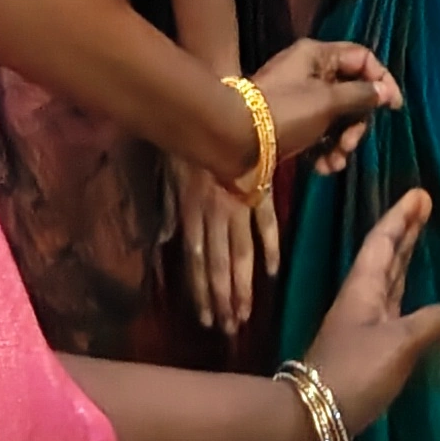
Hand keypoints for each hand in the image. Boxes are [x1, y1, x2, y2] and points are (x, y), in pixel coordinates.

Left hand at [172, 158, 269, 336]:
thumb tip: (166, 241)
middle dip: (223, 299)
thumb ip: (171, 213)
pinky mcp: (260, 190)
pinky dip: (270, 247)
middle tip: (230, 328)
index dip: (202, 292)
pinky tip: (273, 273)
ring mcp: (238, 205)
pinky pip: (266, 223)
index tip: (208, 319)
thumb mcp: (170, 180)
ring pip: (240, 253)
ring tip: (246, 314)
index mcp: (191, 215)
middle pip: (219, 265)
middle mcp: (214, 216)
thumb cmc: (187, 144)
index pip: (196, 262)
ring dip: (243, 285)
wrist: (216, 111)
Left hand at [252, 37, 401, 175]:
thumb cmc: (285, 112)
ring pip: (338, 117)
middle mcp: (310, 72)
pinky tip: (322, 168)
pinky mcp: (292, 123)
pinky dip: (325, 149)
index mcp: (318, 55)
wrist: (234, 139)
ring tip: (335, 161)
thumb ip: (361, 95)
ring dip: (342, 142)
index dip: (381, 79)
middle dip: (357, 122)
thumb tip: (384, 91)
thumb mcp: (328, 102)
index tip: (393, 107)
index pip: (362, 57)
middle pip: (352, 91)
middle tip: (350, 143)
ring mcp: (300, 99)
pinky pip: (320, 133)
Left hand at [303, 186, 439, 433]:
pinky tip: (421, 306)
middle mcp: (361, 302)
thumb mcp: (399, 344)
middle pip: (384, 258)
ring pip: (387, 283)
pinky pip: (392, 310)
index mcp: (363, 289)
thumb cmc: (354, 371)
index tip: (420, 193)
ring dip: (404, 260)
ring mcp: (361, 328)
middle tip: (424, 207)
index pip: (384, 242)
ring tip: (421, 241)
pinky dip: (407, 296)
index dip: (401, 218)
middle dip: (405, 232)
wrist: (312, 421)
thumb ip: (432, 324)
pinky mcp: (366, 352)